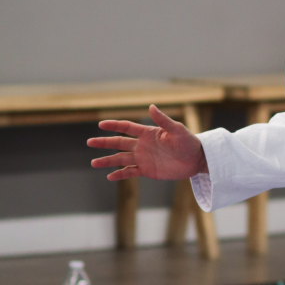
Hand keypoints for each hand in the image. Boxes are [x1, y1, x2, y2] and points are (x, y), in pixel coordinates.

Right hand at [87, 105, 206, 181]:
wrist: (195, 160)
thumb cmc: (188, 142)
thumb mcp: (177, 130)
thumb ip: (163, 120)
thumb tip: (151, 106)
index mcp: (147, 133)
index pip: (127, 127)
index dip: (114, 125)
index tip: (100, 125)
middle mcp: (142, 145)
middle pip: (118, 143)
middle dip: (104, 143)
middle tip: (89, 142)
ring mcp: (143, 158)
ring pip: (121, 159)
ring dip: (107, 161)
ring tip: (93, 163)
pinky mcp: (147, 170)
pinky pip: (130, 172)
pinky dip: (120, 174)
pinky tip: (110, 177)